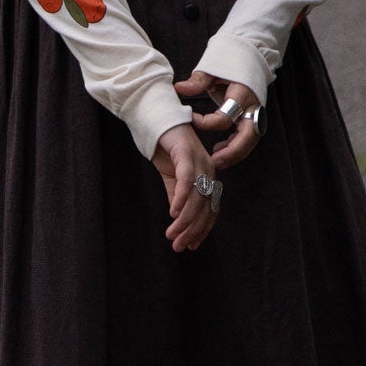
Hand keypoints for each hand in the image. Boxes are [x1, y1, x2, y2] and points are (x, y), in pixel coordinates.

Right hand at [151, 122, 220, 252]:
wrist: (155, 119)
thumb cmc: (165, 146)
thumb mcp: (171, 177)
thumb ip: (177, 196)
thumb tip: (178, 218)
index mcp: (207, 176)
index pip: (210, 209)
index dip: (202, 229)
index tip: (190, 246)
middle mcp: (208, 169)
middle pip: (206, 207)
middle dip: (192, 230)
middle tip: (178, 247)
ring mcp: (199, 160)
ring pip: (197, 198)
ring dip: (185, 220)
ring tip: (172, 234)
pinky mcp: (186, 153)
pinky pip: (188, 180)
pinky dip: (182, 199)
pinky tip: (173, 212)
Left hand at [173, 69, 262, 170]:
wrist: (249, 58)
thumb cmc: (230, 63)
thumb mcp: (213, 68)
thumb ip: (198, 80)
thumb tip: (179, 88)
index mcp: (243, 93)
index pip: (226, 116)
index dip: (207, 122)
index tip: (191, 119)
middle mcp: (253, 106)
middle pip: (248, 135)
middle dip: (233, 151)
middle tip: (214, 160)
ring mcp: (256, 113)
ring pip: (250, 140)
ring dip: (235, 153)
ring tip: (216, 161)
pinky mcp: (254, 118)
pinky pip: (248, 138)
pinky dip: (236, 147)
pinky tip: (220, 151)